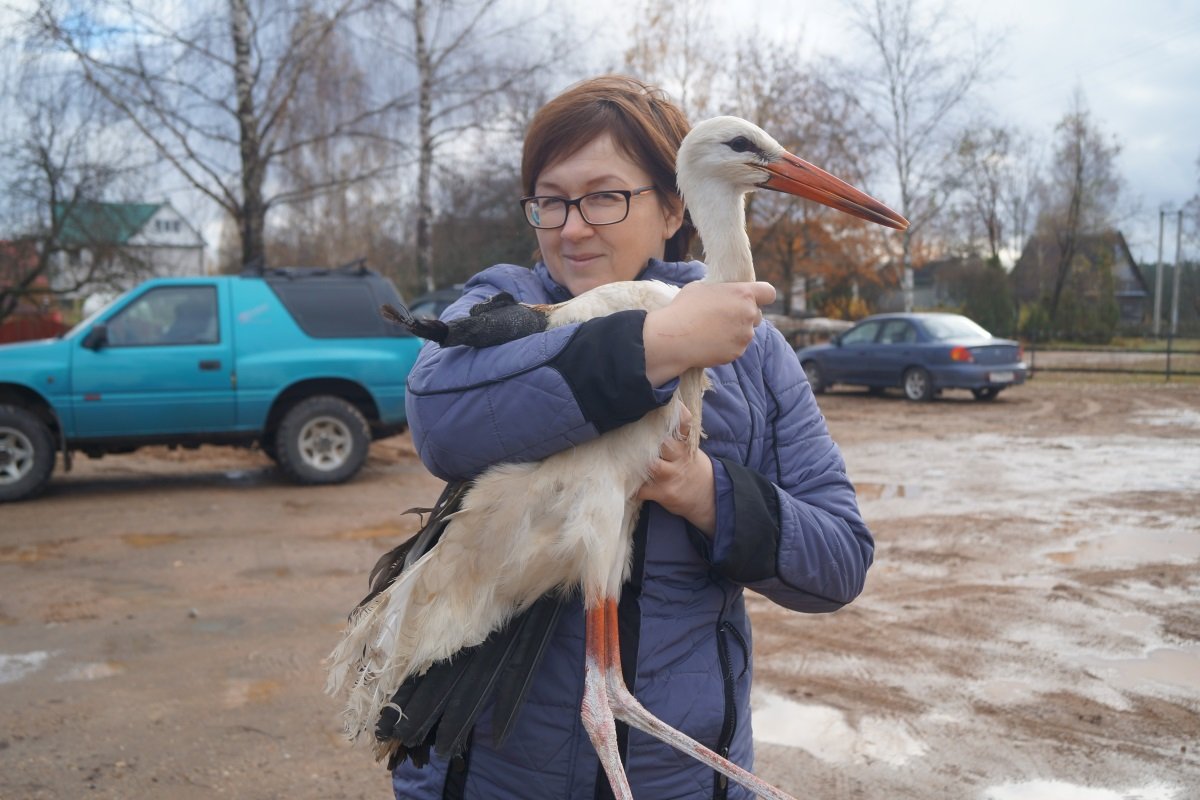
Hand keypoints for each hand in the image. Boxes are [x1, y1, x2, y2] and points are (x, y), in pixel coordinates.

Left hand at [636, 404, 715, 536]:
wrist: (708, 496)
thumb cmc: (691, 467)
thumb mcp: (689, 449)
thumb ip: (674, 435)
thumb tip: (655, 413)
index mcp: (685, 444)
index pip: (683, 424)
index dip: (675, 414)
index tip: (662, 405)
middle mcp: (680, 457)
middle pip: (662, 443)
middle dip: (646, 438)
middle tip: (628, 433)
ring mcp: (671, 476)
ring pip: (651, 465)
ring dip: (636, 462)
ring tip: (623, 458)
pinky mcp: (664, 493)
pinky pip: (642, 489)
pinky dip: (633, 486)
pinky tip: (627, 482)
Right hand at [643, 281, 775, 385]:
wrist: (674, 337)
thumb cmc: (684, 308)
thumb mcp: (701, 287)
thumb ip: (720, 291)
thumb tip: (722, 296)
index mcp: (743, 294)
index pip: (769, 292)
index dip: (762, 295)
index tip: (753, 299)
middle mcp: (749, 314)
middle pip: (758, 315)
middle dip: (746, 316)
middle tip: (725, 317)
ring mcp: (745, 335)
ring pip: (746, 333)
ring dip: (735, 332)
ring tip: (712, 332)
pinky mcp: (737, 352)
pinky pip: (737, 347)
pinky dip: (727, 346)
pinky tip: (710, 343)